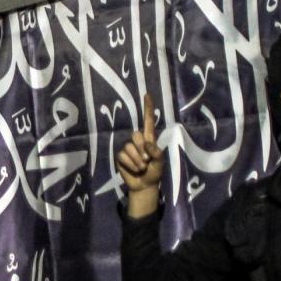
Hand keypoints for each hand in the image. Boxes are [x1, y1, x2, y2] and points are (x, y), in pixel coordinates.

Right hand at [119, 93, 163, 216]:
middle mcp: (138, 141)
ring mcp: (128, 148)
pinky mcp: (120, 156)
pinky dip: (130, 164)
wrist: (144, 185)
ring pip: (129, 147)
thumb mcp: (160, 162)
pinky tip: (134, 169)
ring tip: (142, 167)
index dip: (148, 108)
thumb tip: (147, 144)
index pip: (148, 121)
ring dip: (137, 160)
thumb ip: (157, 152)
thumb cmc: (154, 172)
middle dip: (142, 149)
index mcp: (150, 139)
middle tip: (147, 161)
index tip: (147, 95)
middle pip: (136, 135)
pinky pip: (123, 155)